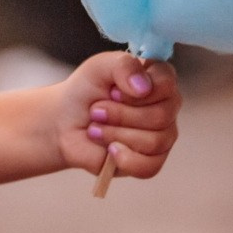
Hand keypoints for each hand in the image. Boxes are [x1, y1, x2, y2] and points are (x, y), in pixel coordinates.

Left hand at [54, 52, 180, 181]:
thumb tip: (144, 86)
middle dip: (119, 114)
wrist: (65, 122)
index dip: (138, 90)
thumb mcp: (99, 67)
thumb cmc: (86, 91)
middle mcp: (167, 107)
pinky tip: (109, 150)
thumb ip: (123, 65)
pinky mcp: (151, 161)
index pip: (167, 82)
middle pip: (161, 116)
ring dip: (115, 134)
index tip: (113, 91)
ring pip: (154, 142)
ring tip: (96, 128)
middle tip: (96, 111)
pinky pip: (149, 166)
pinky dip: (124, 158)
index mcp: (158, 79)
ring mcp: (162, 136)